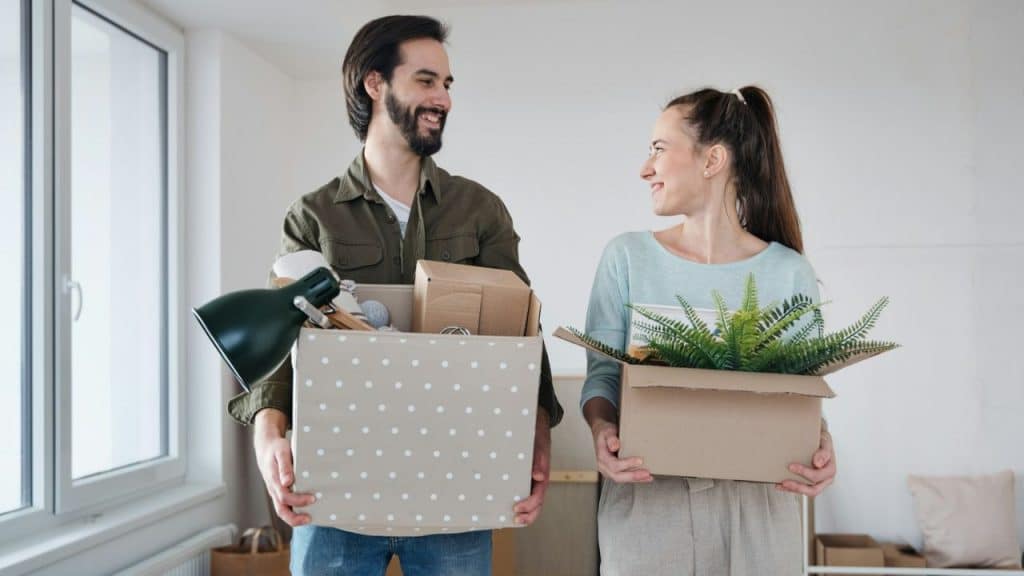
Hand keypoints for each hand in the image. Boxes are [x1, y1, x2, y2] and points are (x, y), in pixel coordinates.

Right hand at [254, 409, 314, 525]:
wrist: (266, 447)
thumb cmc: (276, 449)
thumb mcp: (281, 453)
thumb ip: (284, 467)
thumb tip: (287, 482)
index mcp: (274, 480)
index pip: (285, 497)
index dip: (298, 500)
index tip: (313, 498)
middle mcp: (274, 489)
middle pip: (281, 510)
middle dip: (295, 518)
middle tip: (309, 519)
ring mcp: (275, 492)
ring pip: (282, 511)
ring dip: (295, 518)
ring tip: (310, 518)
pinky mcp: (279, 492)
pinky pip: (285, 506)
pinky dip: (294, 512)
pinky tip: (307, 511)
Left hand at [514, 407, 550, 524]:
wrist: (534, 422)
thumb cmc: (537, 434)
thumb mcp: (539, 443)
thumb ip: (539, 459)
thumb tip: (538, 476)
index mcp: (542, 475)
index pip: (539, 495)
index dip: (529, 505)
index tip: (517, 508)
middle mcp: (537, 480)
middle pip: (536, 504)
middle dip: (528, 515)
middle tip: (514, 520)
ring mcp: (530, 479)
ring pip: (530, 500)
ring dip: (523, 512)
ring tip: (511, 519)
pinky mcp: (522, 476)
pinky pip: (520, 491)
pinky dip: (516, 500)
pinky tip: (505, 505)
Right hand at [591, 418, 651, 483]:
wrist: (602, 436)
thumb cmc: (606, 434)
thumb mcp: (607, 432)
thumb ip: (611, 438)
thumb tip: (615, 446)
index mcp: (602, 457)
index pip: (614, 464)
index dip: (627, 464)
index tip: (640, 460)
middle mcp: (603, 467)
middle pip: (617, 476)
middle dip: (633, 476)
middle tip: (646, 473)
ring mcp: (608, 471)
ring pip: (622, 479)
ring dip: (636, 479)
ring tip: (648, 476)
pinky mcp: (615, 473)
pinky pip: (625, 478)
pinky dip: (636, 479)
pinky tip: (646, 478)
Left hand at [778, 428, 835, 495]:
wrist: (819, 440)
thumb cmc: (822, 441)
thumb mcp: (825, 441)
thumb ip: (824, 452)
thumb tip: (818, 463)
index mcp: (830, 469)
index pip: (817, 476)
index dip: (804, 473)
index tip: (791, 467)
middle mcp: (825, 478)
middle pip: (813, 489)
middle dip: (798, 486)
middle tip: (785, 481)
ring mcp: (818, 482)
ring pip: (806, 491)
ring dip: (793, 490)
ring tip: (781, 484)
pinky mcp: (810, 483)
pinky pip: (800, 490)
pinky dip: (789, 489)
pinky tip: (780, 485)